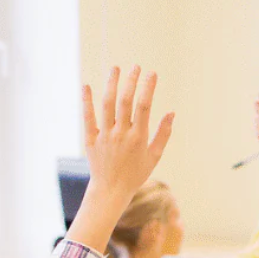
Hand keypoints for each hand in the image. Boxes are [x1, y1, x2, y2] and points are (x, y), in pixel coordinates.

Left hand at [81, 67, 173, 209]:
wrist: (111, 190)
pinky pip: (87, 117)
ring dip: (111, 84)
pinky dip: (86, 101)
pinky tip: (86, 85)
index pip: (144, 106)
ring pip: (107, 105)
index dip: (148, 88)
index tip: (152, 73)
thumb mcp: (154, 156)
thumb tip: (172, 112)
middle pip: (125, 101)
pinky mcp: (90, 139)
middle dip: (131, 81)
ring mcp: (104, 136)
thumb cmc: (136, 173)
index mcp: (138, 138)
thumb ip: (163, 134)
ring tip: (115, 68)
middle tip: (135, 66)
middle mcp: (121, 134)